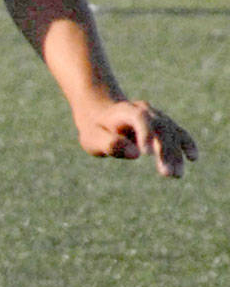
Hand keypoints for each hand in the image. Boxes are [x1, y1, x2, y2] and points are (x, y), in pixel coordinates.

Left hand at [74, 99, 197, 177]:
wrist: (102, 115)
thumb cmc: (96, 130)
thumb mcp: (93, 138)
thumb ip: (110, 144)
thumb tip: (135, 154)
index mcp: (126, 111)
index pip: (140, 118)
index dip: (145, 133)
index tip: (145, 154)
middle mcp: (145, 110)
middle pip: (160, 128)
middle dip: (165, 151)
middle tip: (167, 174)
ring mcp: (156, 117)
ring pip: (171, 132)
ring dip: (176, 153)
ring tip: (176, 175)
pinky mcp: (163, 125)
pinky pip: (178, 133)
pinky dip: (186, 144)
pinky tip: (193, 158)